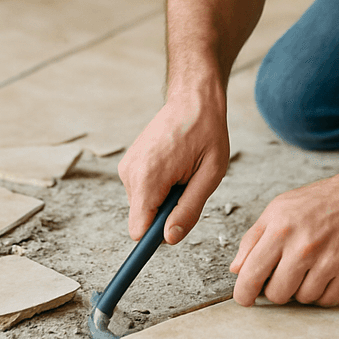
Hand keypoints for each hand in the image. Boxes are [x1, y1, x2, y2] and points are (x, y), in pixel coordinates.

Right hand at [118, 89, 229, 244]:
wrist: (192, 99)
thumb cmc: (206, 132)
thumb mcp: (210, 174)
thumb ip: (189, 209)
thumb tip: (169, 239)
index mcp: (149, 177)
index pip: (138, 229)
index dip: (155, 237)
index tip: (171, 232)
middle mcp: (130, 173)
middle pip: (142, 219)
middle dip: (166, 213)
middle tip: (188, 186)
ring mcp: (127, 167)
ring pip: (143, 205)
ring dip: (164, 198)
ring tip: (182, 171)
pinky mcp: (129, 164)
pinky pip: (142, 191)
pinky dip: (159, 186)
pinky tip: (173, 165)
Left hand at [229, 169, 338, 306]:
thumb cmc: (322, 201)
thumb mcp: (280, 208)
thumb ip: (254, 238)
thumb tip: (237, 269)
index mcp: (281, 229)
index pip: (251, 274)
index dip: (244, 293)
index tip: (246, 297)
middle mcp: (304, 247)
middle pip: (276, 294)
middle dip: (276, 289)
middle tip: (284, 274)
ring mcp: (329, 262)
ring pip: (302, 299)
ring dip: (301, 289)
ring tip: (310, 267)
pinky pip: (326, 301)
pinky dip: (323, 292)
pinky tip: (326, 272)